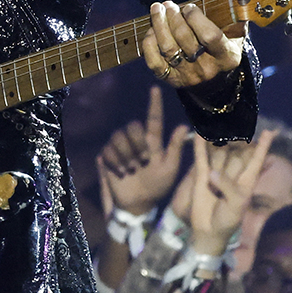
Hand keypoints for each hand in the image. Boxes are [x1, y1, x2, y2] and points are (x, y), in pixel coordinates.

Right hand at [97, 87, 190, 214]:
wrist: (138, 203)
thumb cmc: (158, 186)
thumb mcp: (170, 169)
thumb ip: (175, 148)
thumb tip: (183, 126)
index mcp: (153, 142)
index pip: (154, 118)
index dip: (154, 103)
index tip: (155, 89)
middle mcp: (136, 140)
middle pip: (133, 126)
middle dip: (137, 143)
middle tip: (142, 160)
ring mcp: (121, 147)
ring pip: (118, 136)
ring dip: (126, 154)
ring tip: (131, 169)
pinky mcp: (108, 156)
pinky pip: (108, 150)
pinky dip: (115, 162)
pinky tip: (121, 172)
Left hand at [143, 1, 243, 90]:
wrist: (213, 79)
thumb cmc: (222, 47)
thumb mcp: (236, 35)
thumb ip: (236, 18)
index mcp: (227, 56)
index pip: (210, 36)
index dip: (196, 18)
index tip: (189, 7)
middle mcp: (208, 68)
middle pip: (184, 39)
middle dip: (173, 17)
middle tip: (168, 4)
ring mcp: (189, 76)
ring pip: (168, 48)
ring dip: (159, 24)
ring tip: (157, 9)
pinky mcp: (172, 79)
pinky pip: (154, 62)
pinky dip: (149, 44)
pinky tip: (151, 30)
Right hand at [187, 129, 275, 254]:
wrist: (209, 232)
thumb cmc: (228, 221)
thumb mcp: (236, 206)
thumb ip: (228, 187)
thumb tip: (213, 171)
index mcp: (247, 181)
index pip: (256, 160)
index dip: (263, 146)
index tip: (270, 132)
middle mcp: (233, 173)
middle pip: (236, 151)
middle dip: (238, 138)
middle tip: (236, 122)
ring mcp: (216, 173)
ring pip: (219, 151)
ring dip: (218, 138)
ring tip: (217, 121)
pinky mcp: (201, 175)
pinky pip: (201, 157)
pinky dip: (200, 145)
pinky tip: (199, 132)